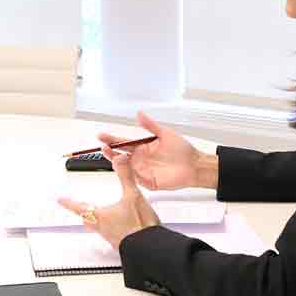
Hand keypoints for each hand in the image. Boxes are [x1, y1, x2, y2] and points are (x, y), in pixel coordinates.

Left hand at [58, 150, 160, 248]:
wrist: (150, 248)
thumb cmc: (139, 226)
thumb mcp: (133, 195)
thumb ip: (126, 176)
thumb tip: (120, 160)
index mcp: (101, 217)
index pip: (79, 208)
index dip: (69, 203)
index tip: (61, 200)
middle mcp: (104, 229)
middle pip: (88, 221)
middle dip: (83, 214)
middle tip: (80, 209)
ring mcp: (113, 238)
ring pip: (99, 229)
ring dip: (98, 222)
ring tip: (102, 216)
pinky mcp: (124, 244)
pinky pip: (112, 235)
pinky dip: (112, 228)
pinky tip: (122, 226)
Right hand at [97, 111, 211, 190]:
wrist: (195, 165)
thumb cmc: (182, 150)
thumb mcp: (165, 134)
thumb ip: (150, 125)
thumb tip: (139, 114)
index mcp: (142, 147)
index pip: (123, 143)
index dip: (111, 139)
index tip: (101, 135)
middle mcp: (140, 159)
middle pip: (120, 156)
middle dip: (110, 152)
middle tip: (103, 147)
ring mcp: (143, 171)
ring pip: (125, 168)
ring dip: (118, 163)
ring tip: (114, 156)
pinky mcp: (149, 182)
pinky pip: (136, 180)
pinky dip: (129, 176)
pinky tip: (125, 170)